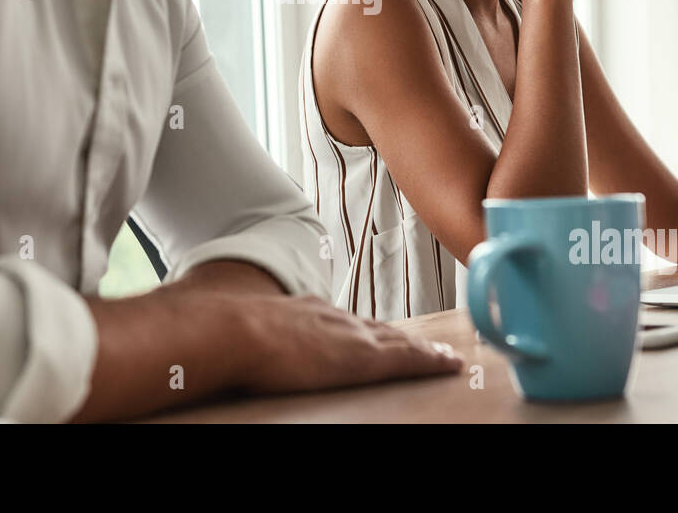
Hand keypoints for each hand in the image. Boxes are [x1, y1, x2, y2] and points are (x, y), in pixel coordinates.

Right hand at [231, 294, 462, 394]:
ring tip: (445, 356)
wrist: (234, 331)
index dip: (368, 332)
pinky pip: (409, 358)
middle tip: (428, 346)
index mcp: (307, 312)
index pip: (347, 323)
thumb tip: (238, 347)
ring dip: (423, 349)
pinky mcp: (365, 358)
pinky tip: (449, 363)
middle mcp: (335, 318)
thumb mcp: (246, 331)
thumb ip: (255, 335)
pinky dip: (432, 360)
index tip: (382, 338)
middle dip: (402, 338)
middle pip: (379, 329)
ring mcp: (352, 336)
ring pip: (399, 341)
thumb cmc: (228, 336)